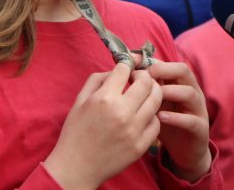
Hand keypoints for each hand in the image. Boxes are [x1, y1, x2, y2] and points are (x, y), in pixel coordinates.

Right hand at [44, 63, 162, 189]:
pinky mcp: (141, 145)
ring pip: (157, 100)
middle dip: (144, 76)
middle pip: (147, 82)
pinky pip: (156, 123)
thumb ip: (98, 79)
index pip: (125, 69)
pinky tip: (143, 115)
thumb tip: (118, 69)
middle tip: (139, 80)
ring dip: (152, 93)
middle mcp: (122, 112)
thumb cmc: (76, 132)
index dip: (127, 65)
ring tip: (144, 95)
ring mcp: (134, 130)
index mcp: (104, 99)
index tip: (127, 70)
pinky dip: (152, 116)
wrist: (76, 168)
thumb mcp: (80, 100)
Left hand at [147, 61, 211, 181]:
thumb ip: (145, 90)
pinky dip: (176, 118)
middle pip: (184, 71)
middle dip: (165, 70)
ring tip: (154, 97)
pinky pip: (191, 120)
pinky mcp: (200, 128)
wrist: (185, 150)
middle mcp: (192, 92)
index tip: (135, 63)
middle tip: (146, 75)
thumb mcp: (155, 104)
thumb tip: (124, 75)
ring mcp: (198, 109)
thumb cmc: (166, 123)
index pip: (170, 64)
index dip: (154, 62)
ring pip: (189, 93)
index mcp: (181, 83)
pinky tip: (160, 117)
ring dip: (171, 92)